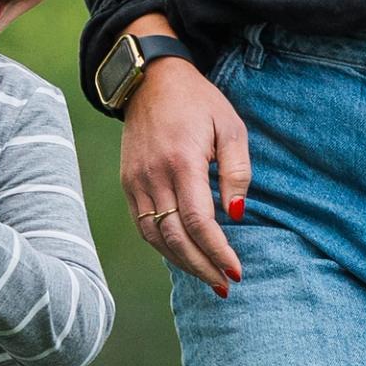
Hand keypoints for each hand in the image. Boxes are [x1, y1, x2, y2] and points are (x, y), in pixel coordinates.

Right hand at [116, 50, 249, 290]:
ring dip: (182, 263)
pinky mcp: (128, 183)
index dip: (217, 251)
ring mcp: (136, 181)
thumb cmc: (198, 103)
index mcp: (181, 162)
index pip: (199, 222)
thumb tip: (236, 215)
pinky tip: (182, 255)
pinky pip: (143, 225)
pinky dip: (163, 246)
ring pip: (156, 237)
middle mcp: (153, 176)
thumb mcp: (230, 127)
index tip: (236, 271)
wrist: (151, 80)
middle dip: (202, 266)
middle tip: (224, 285)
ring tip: (207, 277)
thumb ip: (237, 171)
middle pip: (175, 237)